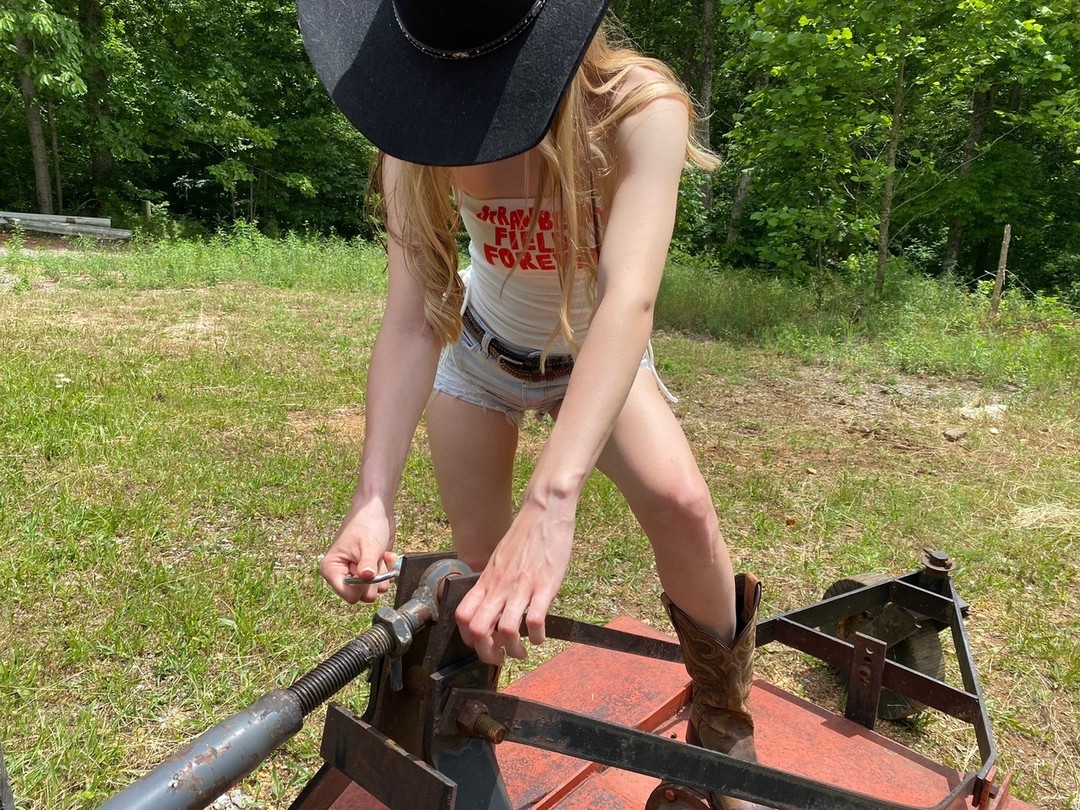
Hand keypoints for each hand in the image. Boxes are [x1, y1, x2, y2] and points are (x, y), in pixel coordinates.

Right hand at [321, 500, 397, 603]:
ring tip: (379, 554)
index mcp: (332, 569)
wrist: (376, 509)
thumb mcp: (368, 545)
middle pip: (363, 595)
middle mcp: (342, 574)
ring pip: (375, 589)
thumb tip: (366, 578)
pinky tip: (385, 554)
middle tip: (375, 559)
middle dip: (374, 579)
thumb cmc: (366, 523)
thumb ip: (367, 564)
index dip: (362, 587)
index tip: (368, 570)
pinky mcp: (370, 571)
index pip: (348, 595)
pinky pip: (383, 582)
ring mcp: (357, 574)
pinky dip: (388, 568)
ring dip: (382, 572)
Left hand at [455, 497, 574, 663]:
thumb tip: (495, 601)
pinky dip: (538, 637)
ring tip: (523, 653)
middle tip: (500, 658)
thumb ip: (495, 580)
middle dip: (488, 653)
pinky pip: (536, 620)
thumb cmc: (525, 534)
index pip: (463, 615)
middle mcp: (499, 586)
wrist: (544, 510)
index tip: (481, 644)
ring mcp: (521, 587)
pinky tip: (542, 637)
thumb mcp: (501, 558)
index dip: (468, 637)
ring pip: (507, 631)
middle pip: (479, 630)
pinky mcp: (544, 586)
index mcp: (487, 580)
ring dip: (515, 650)